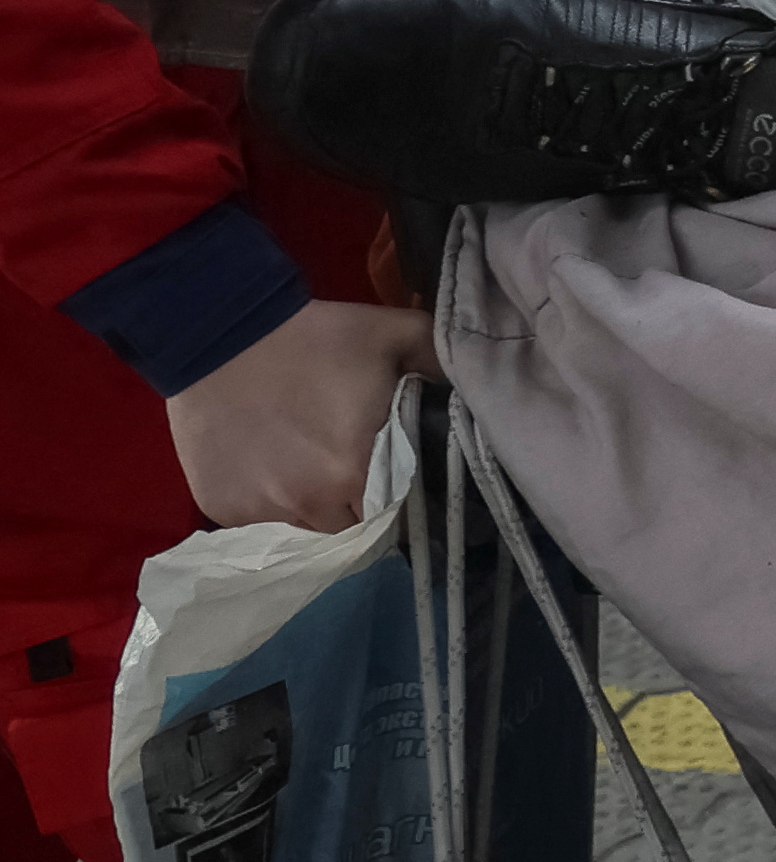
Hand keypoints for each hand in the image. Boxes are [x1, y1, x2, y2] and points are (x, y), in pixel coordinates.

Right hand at [164, 300, 425, 532]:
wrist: (220, 333)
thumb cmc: (316, 335)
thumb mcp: (398, 335)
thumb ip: (442, 366)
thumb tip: (471, 391)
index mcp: (354, 474)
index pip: (390, 515)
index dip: (395, 499)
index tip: (390, 477)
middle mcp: (305, 505)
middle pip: (345, 528)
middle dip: (354, 505)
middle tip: (347, 468)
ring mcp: (257, 511)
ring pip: (300, 527)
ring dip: (309, 506)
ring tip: (306, 466)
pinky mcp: (219, 507)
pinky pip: (257, 519)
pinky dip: (266, 500)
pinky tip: (267, 465)